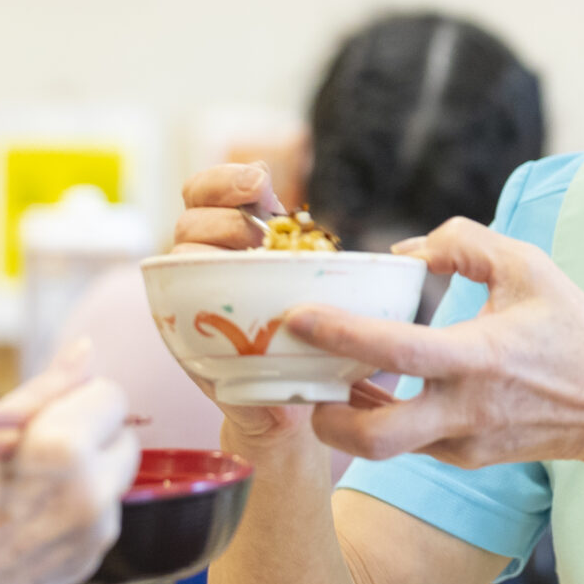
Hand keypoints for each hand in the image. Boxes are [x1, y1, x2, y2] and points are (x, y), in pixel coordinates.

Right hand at [0, 341, 140, 583]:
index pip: (112, 395)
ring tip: (24, 487)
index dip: (76, 398)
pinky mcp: (90, 562)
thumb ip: (42, 390)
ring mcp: (96, 532)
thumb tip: (85, 351)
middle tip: (34, 448)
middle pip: (122, 437)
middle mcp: (92, 491)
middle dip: (89, 434)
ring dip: (85, 471)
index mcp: (64, 448)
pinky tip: (27, 519)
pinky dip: (76, 507)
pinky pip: (100, 515)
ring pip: (113, 477)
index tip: (44, 413)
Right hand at [171, 161, 325, 452]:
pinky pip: (175, 307)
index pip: (206, 192)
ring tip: (252, 258)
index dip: (224, 179)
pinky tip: (234, 304)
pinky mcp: (188, 337)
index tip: (261, 180)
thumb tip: (408, 253)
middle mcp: (203, 262)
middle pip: (189, 217)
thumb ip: (335, 264)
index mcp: (230, 239)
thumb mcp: (321, 292)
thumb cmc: (307, 340)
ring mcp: (191, 298)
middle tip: (259, 233)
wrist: (289, 405)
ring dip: (213, 247)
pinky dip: (200, 299)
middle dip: (223, 214)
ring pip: (182, 254)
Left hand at [281, 219, 583, 468]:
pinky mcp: (464, 459)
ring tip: (324, 376)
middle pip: (373, 438)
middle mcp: (467, 411)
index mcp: (482, 358)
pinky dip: (378, 417)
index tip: (299, 317)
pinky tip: (367, 386)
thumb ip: (463, 242)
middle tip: (301, 374)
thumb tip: (404, 253)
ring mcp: (464, 444)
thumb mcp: (527, 265)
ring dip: (343, 418)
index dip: (342, 335)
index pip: (400, 351)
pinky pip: (406, 444)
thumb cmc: (572, 329)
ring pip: (381, 448)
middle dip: (322, 414)